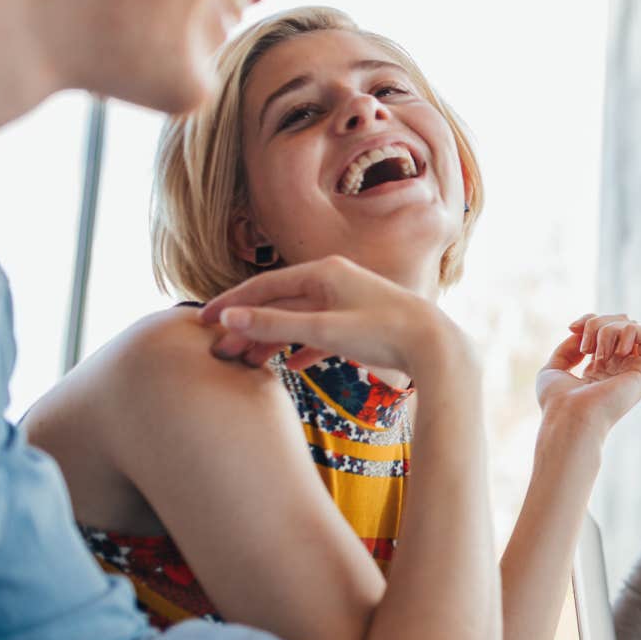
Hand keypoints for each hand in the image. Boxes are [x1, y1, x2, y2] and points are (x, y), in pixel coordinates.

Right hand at [200, 256, 470, 377]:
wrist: (436, 346)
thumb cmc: (383, 332)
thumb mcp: (324, 329)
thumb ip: (276, 326)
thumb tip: (229, 320)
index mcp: (325, 272)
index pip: (265, 285)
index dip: (232, 304)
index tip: (204, 322)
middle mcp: (336, 280)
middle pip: (279, 303)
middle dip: (248, 327)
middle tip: (218, 350)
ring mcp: (349, 301)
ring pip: (299, 320)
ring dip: (272, 340)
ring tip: (246, 362)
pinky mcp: (361, 324)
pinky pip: (322, 334)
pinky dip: (303, 348)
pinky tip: (291, 368)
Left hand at [535, 313, 640, 432]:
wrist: (569, 416)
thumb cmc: (558, 402)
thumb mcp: (555, 367)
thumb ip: (569, 347)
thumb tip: (582, 332)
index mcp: (602, 369)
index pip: (606, 328)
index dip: (590, 320)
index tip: (572, 328)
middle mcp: (621, 368)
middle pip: (620, 322)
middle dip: (598, 323)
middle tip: (585, 346)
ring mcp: (635, 370)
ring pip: (632, 326)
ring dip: (609, 330)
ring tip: (597, 353)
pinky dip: (629, 332)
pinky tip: (615, 352)